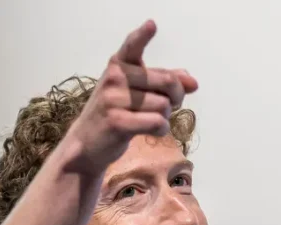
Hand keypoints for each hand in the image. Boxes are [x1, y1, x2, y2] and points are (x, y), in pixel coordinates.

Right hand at [67, 20, 197, 174]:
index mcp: (119, 64)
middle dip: (177, 97)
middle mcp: (115, 77)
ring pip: (164, 105)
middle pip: (167, 82)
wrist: (87, 143)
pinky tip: (152, 131)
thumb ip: (163, 83)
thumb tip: (193, 82)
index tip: (152, 25)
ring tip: (152, 121)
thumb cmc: (116, 114)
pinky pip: (157, 122)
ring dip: (166, 117)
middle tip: (170, 106)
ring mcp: (114, 99)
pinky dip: (161, 129)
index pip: (133, 45)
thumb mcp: (136, 92)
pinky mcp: (118, 122)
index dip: (143, 35)